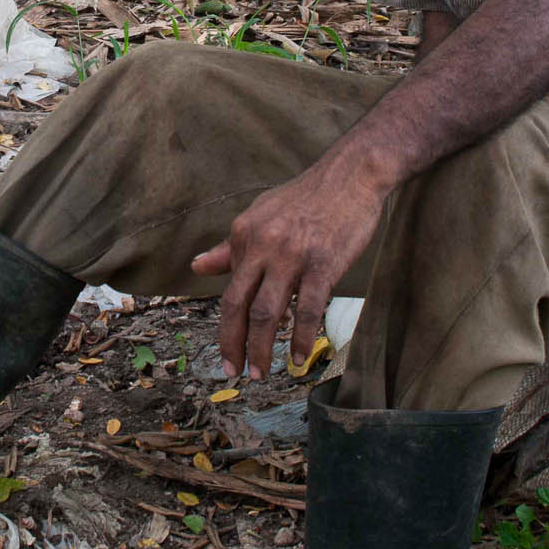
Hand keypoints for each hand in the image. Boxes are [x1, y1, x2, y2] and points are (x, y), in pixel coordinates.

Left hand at [189, 152, 388, 380]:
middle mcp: (262, 246)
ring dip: (262, 349)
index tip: (228, 354)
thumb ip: (230, 247)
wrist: (351, 174)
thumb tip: (197, 266)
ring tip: (262, 373)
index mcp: (244, 235)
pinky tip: (299, 357)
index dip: (226, 327)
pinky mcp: (323, 263)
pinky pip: (308, 309)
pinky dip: (302, 338)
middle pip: (239, 305)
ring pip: (268, 312)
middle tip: (235, 374)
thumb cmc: (306, 198)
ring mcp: (292, 255)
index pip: (229, 290)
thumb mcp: (260, 216)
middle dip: (233, 345)